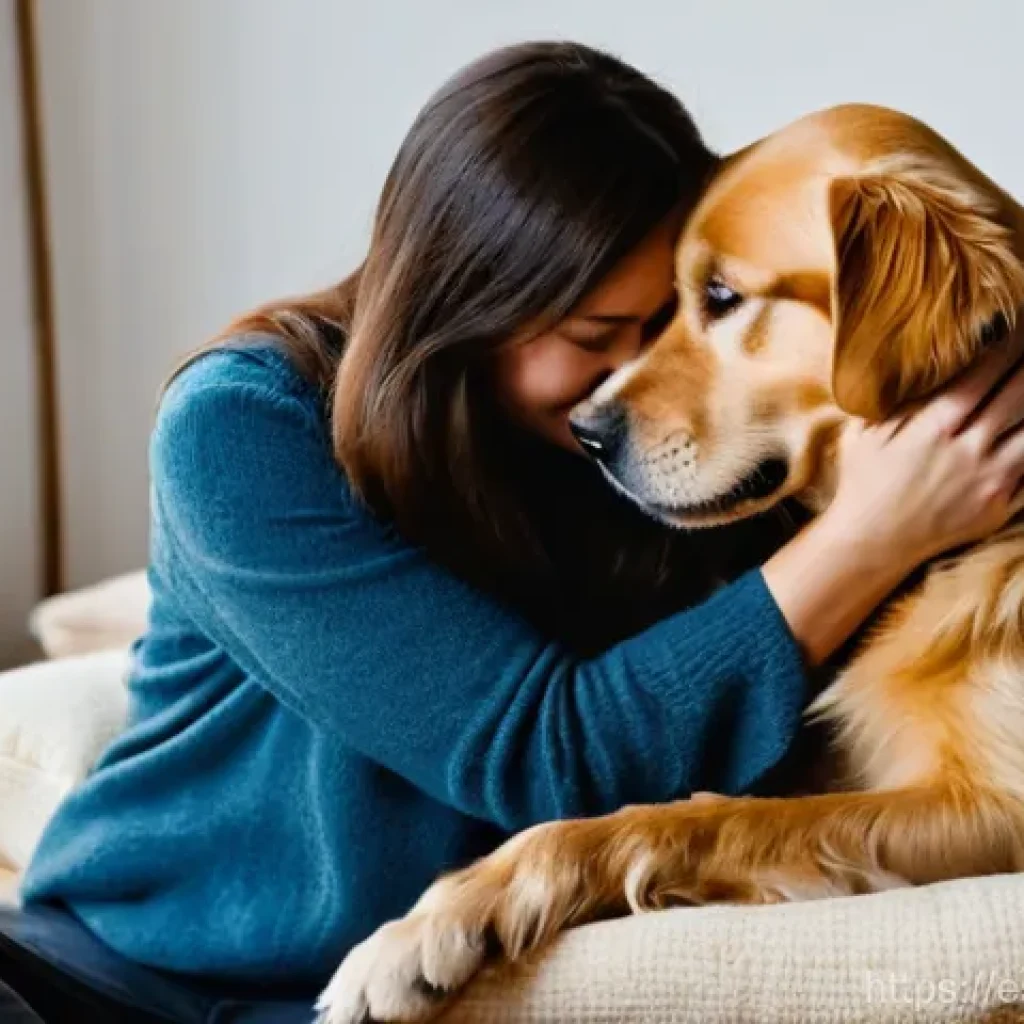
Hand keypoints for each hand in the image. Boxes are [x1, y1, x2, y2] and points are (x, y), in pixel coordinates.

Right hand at [764, 316, 1023, 666]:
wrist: (872, 542)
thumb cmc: (864, 482)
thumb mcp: (867, 432)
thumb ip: (896, 399)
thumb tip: (916, 365)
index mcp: (935, 426)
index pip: (985, 372)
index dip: (1008, 344)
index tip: (1017, 323)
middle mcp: (969, 448)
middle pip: (1019, 393)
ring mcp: (991, 478)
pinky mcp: (1002, 504)